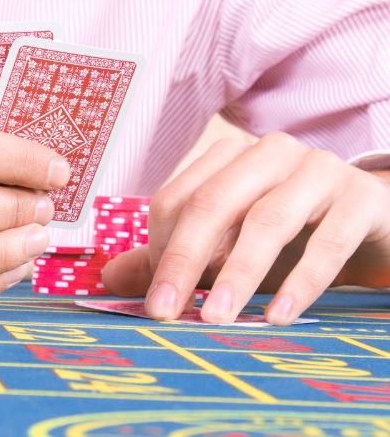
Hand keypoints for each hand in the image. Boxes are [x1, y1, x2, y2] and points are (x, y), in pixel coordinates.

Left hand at [102, 132, 389, 324]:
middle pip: (213, 204)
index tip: (154, 302)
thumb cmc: (294, 236)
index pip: (177, 199)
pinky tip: (280, 315)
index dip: (160, 250)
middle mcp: (269, 154)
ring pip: (267, 219)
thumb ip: (173, 258)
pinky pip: (327, 240)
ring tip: (217, 318)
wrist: (377, 225)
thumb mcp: (230, 247)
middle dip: (183, 260)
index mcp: (228, 159)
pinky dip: (301, 280)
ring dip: (238, 273)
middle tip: (166, 312)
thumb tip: (109, 279)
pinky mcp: (362, 199)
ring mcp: (318, 171)